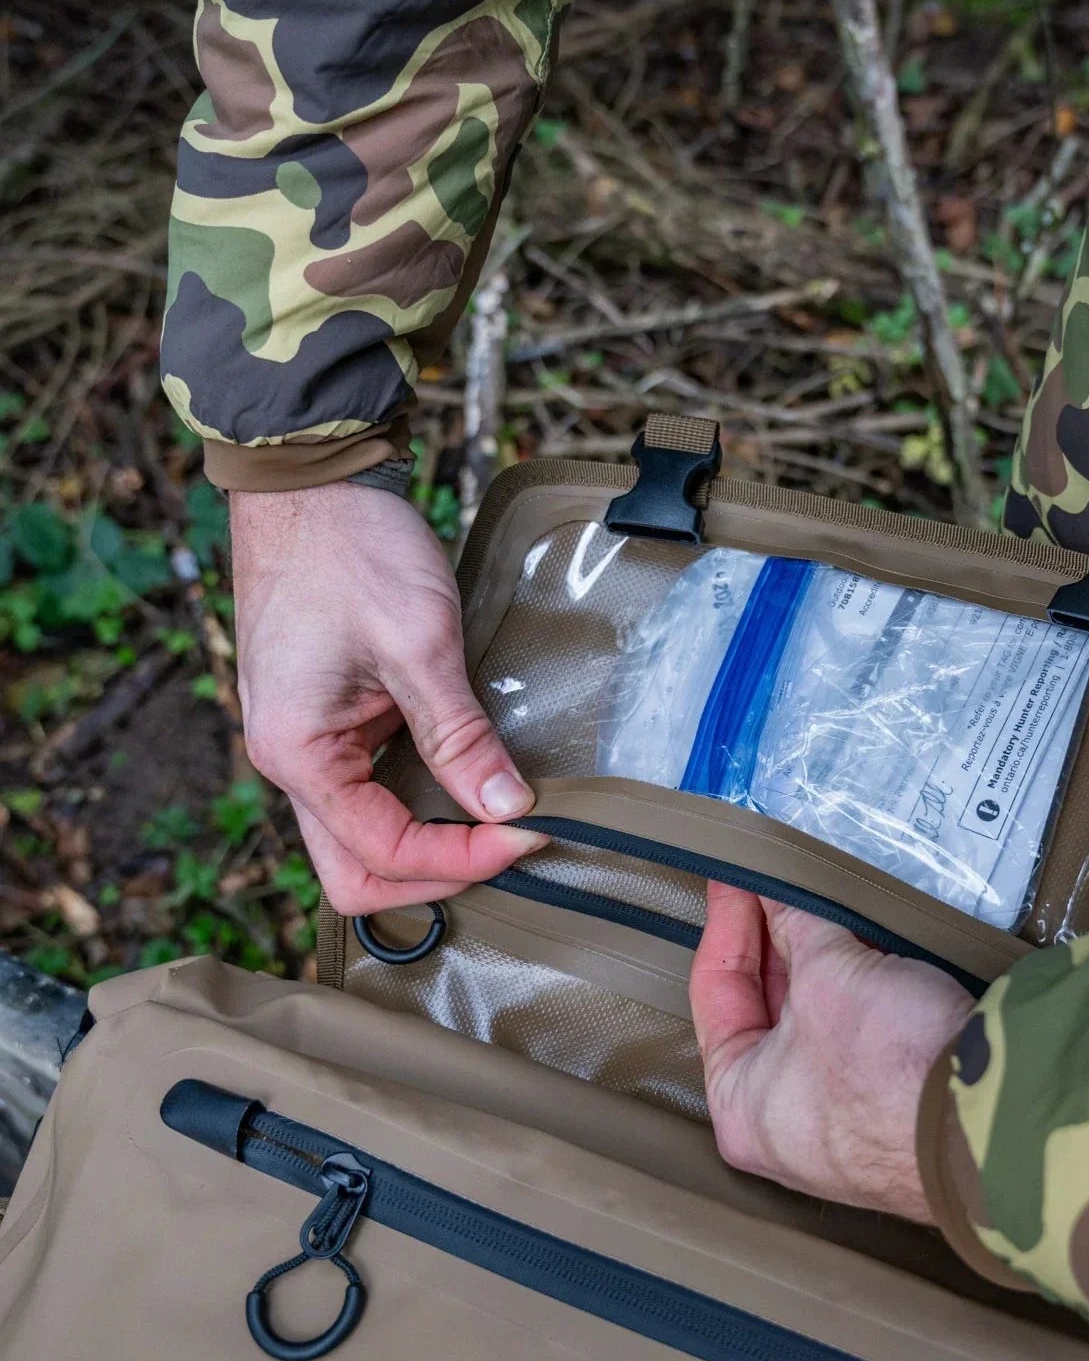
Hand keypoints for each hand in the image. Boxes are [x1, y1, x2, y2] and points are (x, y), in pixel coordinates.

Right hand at [230, 482, 544, 913]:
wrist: (312, 486)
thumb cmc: (351, 549)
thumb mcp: (419, 644)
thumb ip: (460, 736)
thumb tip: (506, 808)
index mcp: (297, 752)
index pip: (381, 854)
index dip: (461, 858)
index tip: (527, 832)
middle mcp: (290, 763)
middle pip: (357, 872)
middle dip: (436, 875)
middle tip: (510, 844)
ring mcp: (306, 745)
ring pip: (361, 840)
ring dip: (428, 845)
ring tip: (498, 822)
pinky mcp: (328, 725)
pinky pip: (369, 794)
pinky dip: (419, 805)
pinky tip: (468, 785)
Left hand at [689, 883, 972, 1222]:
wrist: (993, 1124)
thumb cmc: (894, 1072)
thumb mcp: (829, 973)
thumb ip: (799, 924)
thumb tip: (782, 894)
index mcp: (741, 1107)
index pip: (716, 992)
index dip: (728, 922)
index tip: (737, 878)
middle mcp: (783, 1127)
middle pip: (766, 1007)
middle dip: (780, 940)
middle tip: (783, 882)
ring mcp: (842, 1126)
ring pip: (817, 1020)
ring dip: (823, 961)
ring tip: (827, 904)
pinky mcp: (893, 1112)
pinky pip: (859, 1039)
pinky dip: (860, 991)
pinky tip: (870, 947)